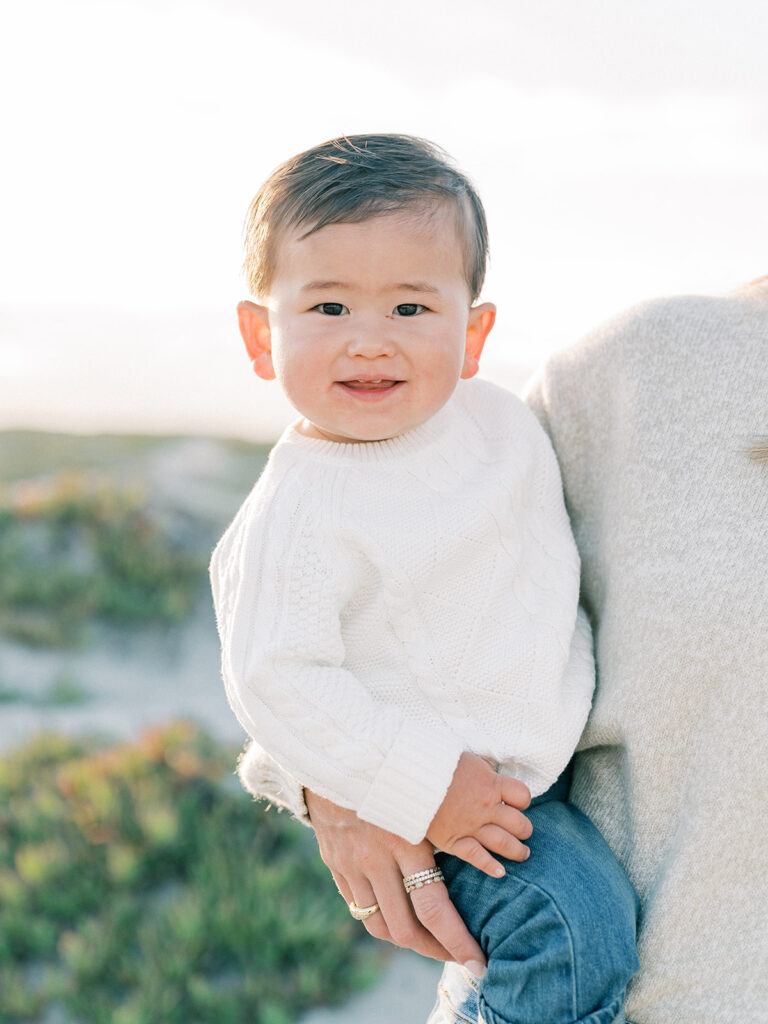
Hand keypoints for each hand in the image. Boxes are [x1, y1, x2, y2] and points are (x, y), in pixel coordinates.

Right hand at [305, 789, 487, 973]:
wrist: (338, 757)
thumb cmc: (395, 774)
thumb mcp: (425, 800)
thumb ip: (446, 831)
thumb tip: (484, 856)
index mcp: (408, 841)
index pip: (434, 908)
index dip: (457, 942)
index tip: (479, 964)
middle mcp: (378, 859)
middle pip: (407, 927)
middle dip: (438, 950)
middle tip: (462, 957)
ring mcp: (353, 865)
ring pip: (381, 924)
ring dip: (410, 941)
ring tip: (434, 944)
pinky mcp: (337, 865)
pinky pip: (360, 908)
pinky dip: (381, 920)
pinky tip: (400, 919)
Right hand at [427, 752, 531, 876]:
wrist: (411, 777)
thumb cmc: (437, 763)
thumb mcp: (467, 759)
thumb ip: (482, 769)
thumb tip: (491, 771)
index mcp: (490, 784)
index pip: (522, 795)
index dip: (522, 800)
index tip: (517, 803)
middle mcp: (485, 807)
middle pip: (519, 823)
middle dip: (524, 829)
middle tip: (524, 832)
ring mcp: (471, 826)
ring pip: (505, 843)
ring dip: (517, 851)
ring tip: (522, 854)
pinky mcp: (454, 840)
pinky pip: (478, 857)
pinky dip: (491, 866)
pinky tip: (500, 872)